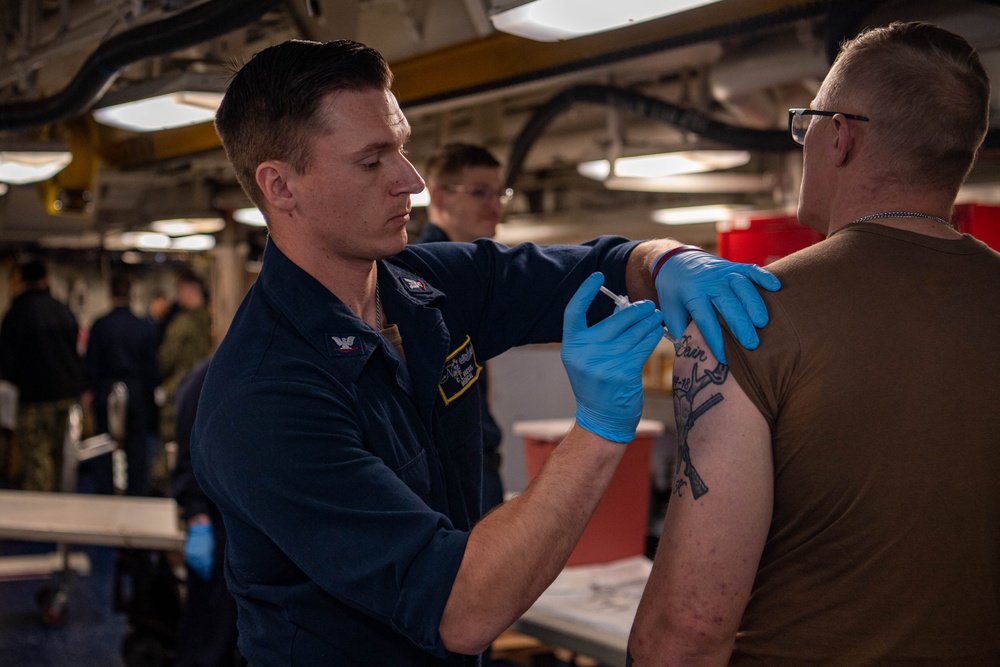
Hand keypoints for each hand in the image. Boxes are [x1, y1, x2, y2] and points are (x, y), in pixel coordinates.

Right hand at [185, 522, 214, 579]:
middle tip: (204, 576)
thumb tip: (209, 567)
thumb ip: (210, 558)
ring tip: (200, 572)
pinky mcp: (187, 551)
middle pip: (199, 567)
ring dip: (197, 568)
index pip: (206, 567)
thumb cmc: (208, 538)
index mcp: (206, 554)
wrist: (199, 529)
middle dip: (202, 572)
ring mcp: (192, 553)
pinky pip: (189, 560)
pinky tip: (195, 566)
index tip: (207, 577)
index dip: (207, 573)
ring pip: (194, 565)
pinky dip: (192, 564)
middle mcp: (198, 554)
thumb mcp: (212, 548)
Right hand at [562, 273, 664, 442]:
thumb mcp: (589, 358)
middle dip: (635, 310)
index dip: (584, 291)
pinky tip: (657, 331)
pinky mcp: (623, 373)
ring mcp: (603, 363)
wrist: (602, 419)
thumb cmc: (598, 383)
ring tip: (656, 316)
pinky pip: (642, 346)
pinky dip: (652, 336)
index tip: (598, 276)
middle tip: (648, 305)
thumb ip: (600, 333)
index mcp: (571, 347)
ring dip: (648, 321)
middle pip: (614, 320)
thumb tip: (622, 306)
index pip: (573, 311)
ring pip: (633, 332)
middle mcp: (584, 354)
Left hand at [653, 248, 779, 362]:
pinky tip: (776, 288)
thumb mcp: (670, 310)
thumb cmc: (675, 292)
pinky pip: (751, 269)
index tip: (723, 357)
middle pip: (728, 303)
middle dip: (741, 325)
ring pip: (742, 286)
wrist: (676, 261)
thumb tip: (693, 353)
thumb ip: (681, 330)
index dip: (715, 338)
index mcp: (691, 294)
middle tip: (751, 344)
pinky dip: (764, 276)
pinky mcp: (733, 266)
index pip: (705, 318)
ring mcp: (723, 272)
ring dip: (754, 304)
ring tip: (763, 323)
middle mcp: (709, 282)